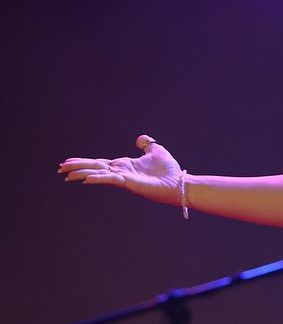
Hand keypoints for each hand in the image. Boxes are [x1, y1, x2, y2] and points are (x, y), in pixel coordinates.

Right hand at [59, 134, 182, 205]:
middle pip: (94, 168)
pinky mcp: (131, 184)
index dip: (83, 162)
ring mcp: (125, 179)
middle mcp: (121, 172)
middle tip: (60, 170)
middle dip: (77, 168)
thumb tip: (139, 139)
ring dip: (83, 174)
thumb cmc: (170, 171)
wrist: (181, 183)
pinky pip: (112, 180)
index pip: (99, 163)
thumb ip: (146, 144)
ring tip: (67, 175)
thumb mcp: (157, 151)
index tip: (67, 163)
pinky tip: (87, 179)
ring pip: (99, 174)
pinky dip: (100, 179)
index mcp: (124, 165)